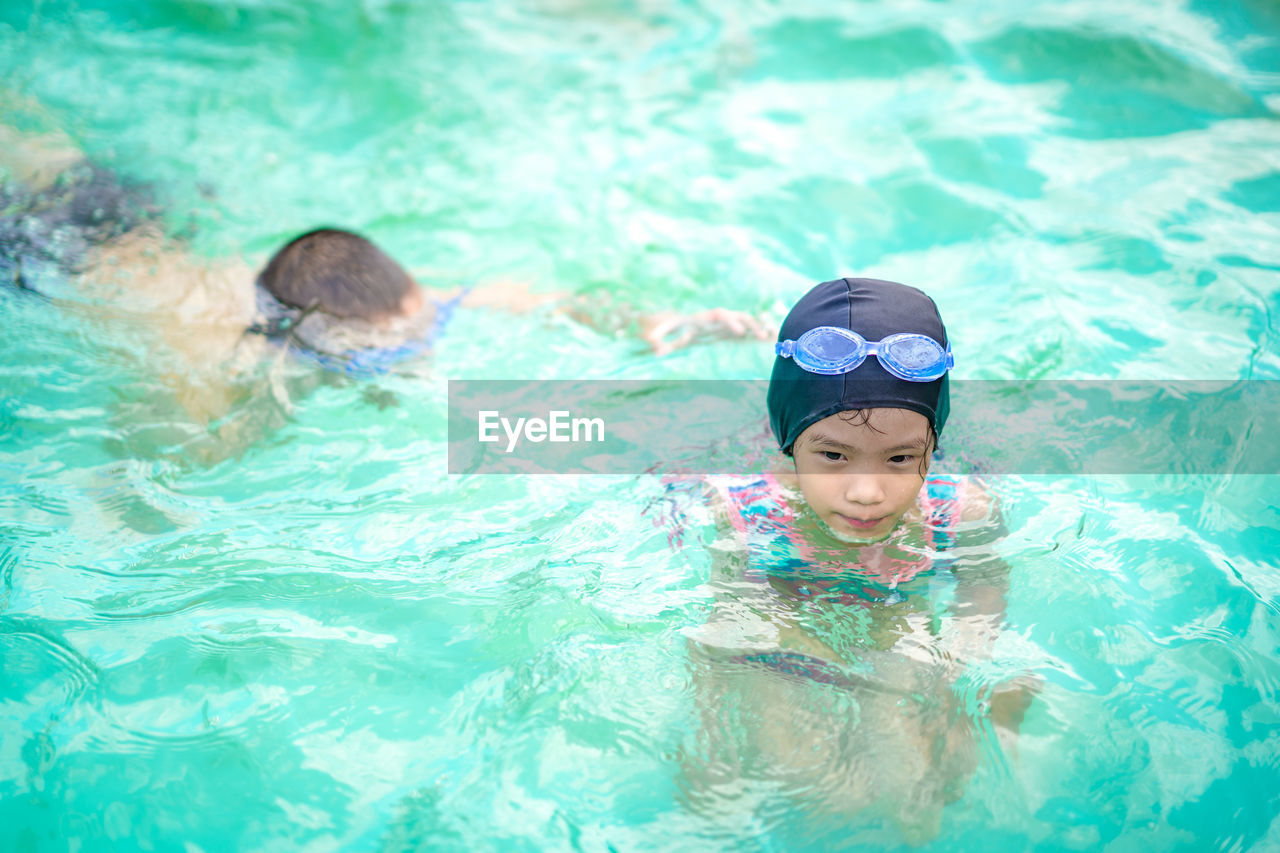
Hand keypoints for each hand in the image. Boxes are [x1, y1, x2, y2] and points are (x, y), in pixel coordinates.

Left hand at [640, 308, 772, 355]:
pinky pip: (748, 331)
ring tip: (768, 341)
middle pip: (739, 316)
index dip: (731, 322)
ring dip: (757, 329)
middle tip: (761, 337)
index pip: (721, 316)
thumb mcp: (663, 330)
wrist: (681, 322)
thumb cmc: (672, 327)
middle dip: (751, 325)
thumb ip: (658, 336)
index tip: (738, 332)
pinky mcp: (732, 331)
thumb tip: (653, 347)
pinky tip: (770, 342)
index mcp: (706, 317)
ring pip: (747, 322)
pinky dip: (758, 334)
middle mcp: (720, 318)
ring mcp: (728, 324)